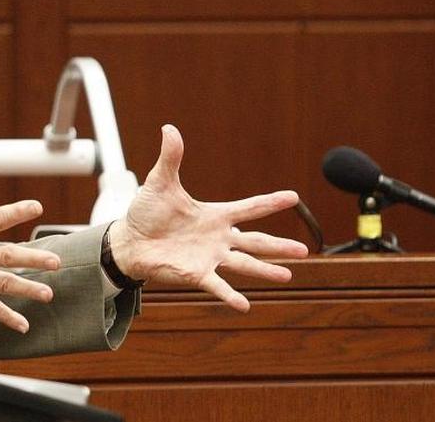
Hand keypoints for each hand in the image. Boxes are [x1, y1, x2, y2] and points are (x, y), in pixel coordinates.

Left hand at [106, 125, 309, 310]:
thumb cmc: (146, 213)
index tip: (294, 197)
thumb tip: (169, 128)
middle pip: (256, 241)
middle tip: (305, 250)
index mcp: (214, 215)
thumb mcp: (160, 182)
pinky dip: (230, 296)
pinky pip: (218, 286)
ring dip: (265, 270)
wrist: (129, 241)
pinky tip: (246, 305)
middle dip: (280, 245)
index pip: (249, 207)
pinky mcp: (196, 274)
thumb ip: (170, 158)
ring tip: (288, 275)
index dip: (270, 202)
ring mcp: (210, 258)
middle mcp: (218, 238)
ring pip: (245, 264)